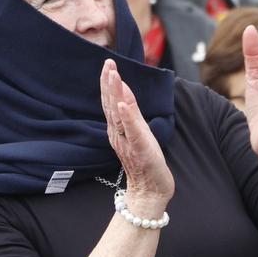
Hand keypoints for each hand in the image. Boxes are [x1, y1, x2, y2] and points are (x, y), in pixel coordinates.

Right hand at [99, 60, 173, 212]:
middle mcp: (119, 134)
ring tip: (114, 76)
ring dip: (115, 94)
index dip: (108, 83)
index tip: (108, 64)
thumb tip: (125, 96)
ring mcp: (128, 142)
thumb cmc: (145, 164)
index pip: (111, 103)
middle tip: (108, 63)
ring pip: (118, 114)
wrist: (149, 193)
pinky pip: (132, 131)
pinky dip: (126, 117)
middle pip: (111, 105)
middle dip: (109, 83)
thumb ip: (130, 116)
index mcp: (118, 130)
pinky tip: (123, 104)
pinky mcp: (140, 150)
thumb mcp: (138, 135)